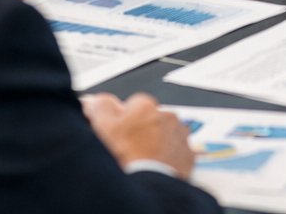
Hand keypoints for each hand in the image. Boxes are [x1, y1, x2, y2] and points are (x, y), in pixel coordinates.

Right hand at [81, 92, 195, 178]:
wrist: (149, 185)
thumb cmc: (126, 157)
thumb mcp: (103, 127)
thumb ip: (101, 107)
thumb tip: (98, 100)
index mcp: (145, 106)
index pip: (131, 105)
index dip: (122, 120)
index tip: (116, 134)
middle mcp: (166, 115)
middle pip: (149, 120)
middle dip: (140, 131)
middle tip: (128, 150)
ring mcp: (179, 135)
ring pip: (164, 135)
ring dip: (155, 143)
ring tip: (141, 161)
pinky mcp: (187, 154)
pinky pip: (175, 152)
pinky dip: (167, 158)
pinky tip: (154, 168)